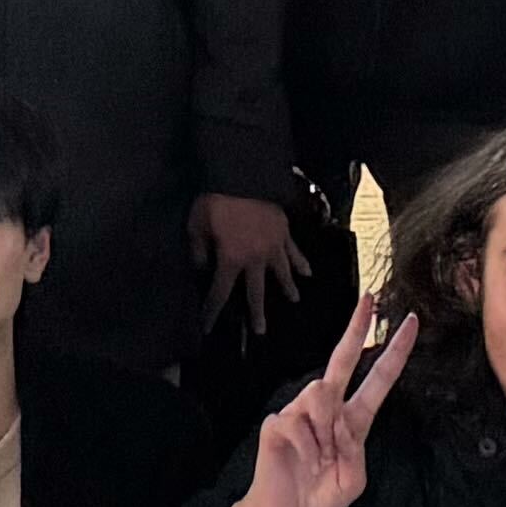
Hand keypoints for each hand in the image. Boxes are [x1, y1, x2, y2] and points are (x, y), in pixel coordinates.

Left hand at [192, 191, 310, 337]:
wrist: (243, 175)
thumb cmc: (216, 200)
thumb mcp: (197, 225)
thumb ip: (199, 250)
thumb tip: (202, 268)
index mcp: (231, 259)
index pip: (220, 292)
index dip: (213, 311)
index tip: (208, 327)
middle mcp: (255, 259)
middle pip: (256, 291)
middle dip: (257, 312)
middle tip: (260, 331)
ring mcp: (273, 246)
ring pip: (282, 273)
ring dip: (287, 288)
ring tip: (294, 300)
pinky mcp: (284, 231)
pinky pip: (295, 250)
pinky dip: (302, 261)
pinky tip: (308, 272)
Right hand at [214, 303, 415, 506]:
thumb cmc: (320, 499)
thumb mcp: (353, 479)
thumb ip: (354, 447)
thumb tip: (336, 415)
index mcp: (353, 422)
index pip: (377, 380)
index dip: (395, 353)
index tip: (409, 323)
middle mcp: (328, 410)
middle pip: (343, 360)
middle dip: (356, 328)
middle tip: (369, 300)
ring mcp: (300, 413)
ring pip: (320, 393)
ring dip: (324, 430)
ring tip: (317, 458)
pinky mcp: (278, 422)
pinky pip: (297, 421)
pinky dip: (305, 446)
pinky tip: (301, 461)